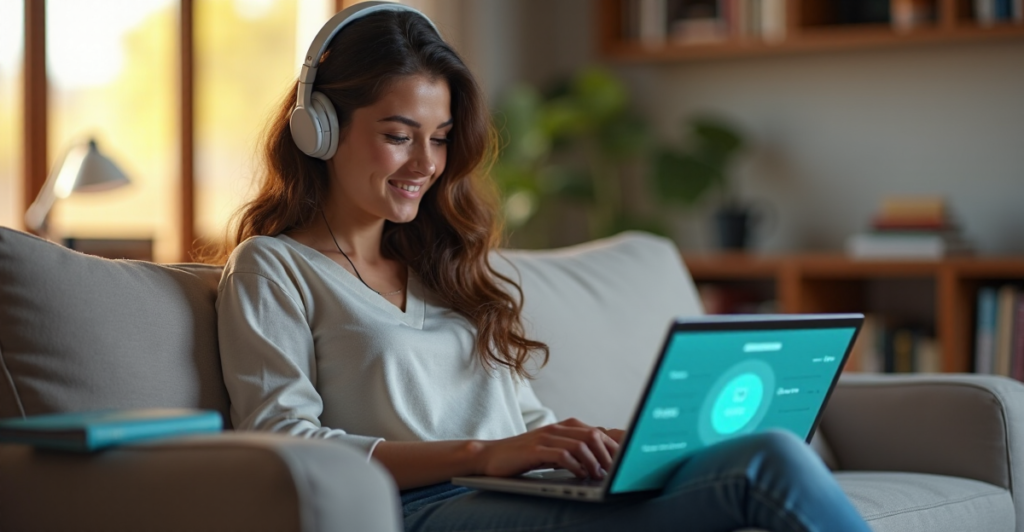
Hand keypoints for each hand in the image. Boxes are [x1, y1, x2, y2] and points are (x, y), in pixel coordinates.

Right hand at [474, 418, 620, 479]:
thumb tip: (602, 463)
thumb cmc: (525, 456)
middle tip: (615, 472)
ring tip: (599, 476)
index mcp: (565, 426)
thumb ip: (574, 451)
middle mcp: (558, 428)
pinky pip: (563, 455)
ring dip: (594, 462)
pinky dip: (576, 466)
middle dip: (609, 455)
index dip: (615, 445)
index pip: (598, 431)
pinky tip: (580, 475)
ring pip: (582, 444)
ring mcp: (546, 436)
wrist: (491, 456)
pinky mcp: (536, 449)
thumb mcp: (553, 450)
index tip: (628, 460)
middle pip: (594, 435)